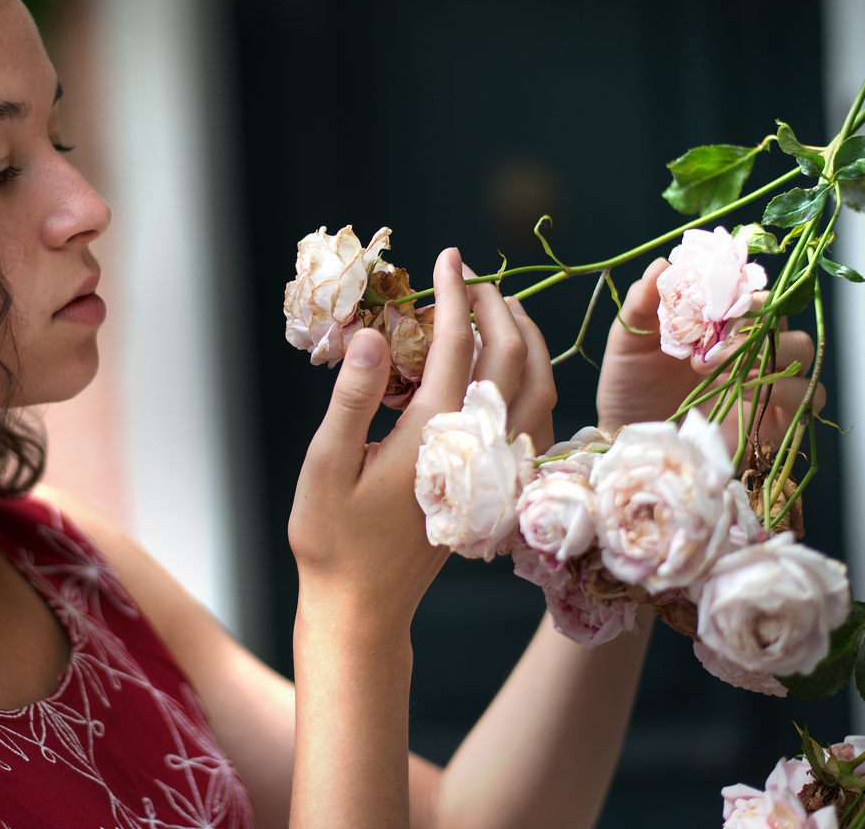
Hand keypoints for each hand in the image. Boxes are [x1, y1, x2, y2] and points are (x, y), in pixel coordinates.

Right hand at [287, 249, 555, 627]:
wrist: (363, 606)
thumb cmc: (332, 538)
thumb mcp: (326, 463)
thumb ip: (355, 397)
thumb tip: (377, 334)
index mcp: (435, 435)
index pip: (457, 345)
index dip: (452, 295)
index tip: (445, 257)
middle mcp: (477, 448)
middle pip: (511, 358)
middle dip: (496, 306)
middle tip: (470, 276)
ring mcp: (494, 471)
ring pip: (538, 390)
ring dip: (527, 340)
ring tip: (501, 309)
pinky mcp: (497, 487)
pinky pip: (534, 421)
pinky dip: (533, 381)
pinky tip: (511, 370)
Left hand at [596, 259, 824, 450]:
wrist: (631, 440)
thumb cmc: (630, 389)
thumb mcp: (628, 342)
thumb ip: (643, 304)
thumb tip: (662, 265)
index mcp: (719, 323)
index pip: (750, 291)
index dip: (739, 289)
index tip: (710, 300)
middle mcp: (748, 347)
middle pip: (783, 316)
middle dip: (753, 322)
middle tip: (708, 344)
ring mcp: (766, 381)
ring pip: (803, 350)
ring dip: (770, 351)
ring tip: (716, 369)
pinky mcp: (777, 419)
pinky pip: (808, 396)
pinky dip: (788, 388)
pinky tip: (749, 392)